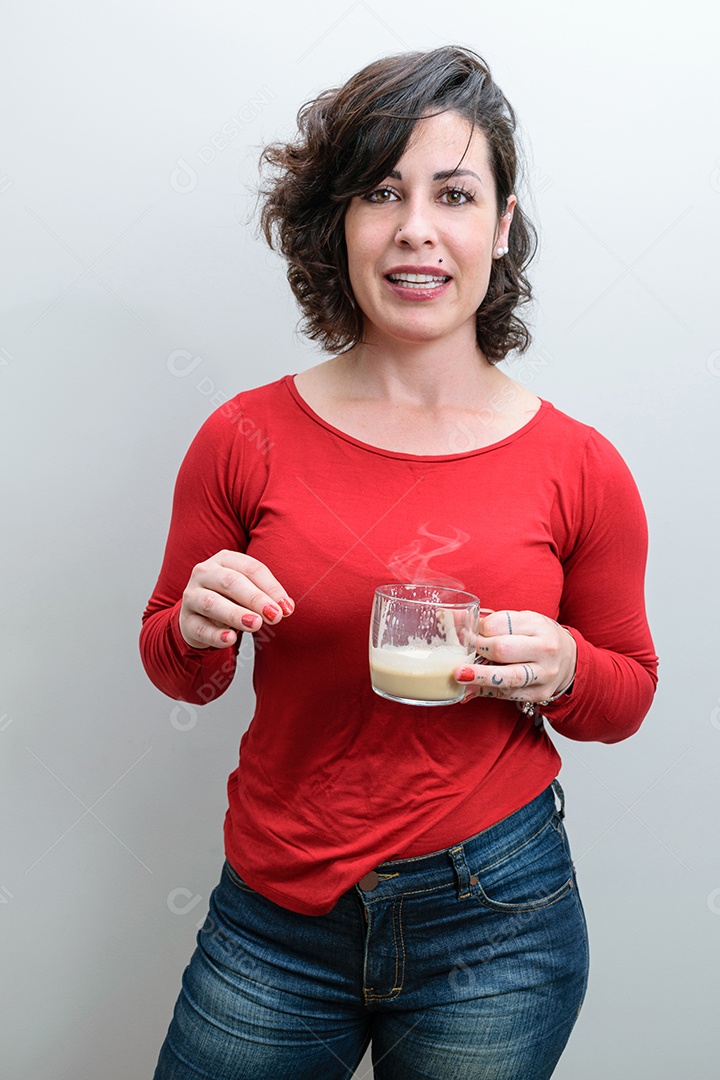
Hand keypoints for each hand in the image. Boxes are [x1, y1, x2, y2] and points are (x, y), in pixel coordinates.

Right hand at [179, 550, 293, 649]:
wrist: (199, 618)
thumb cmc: (230, 599)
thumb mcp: (248, 592)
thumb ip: (267, 596)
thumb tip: (286, 607)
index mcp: (224, 559)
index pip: (251, 568)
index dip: (271, 587)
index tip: (287, 607)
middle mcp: (204, 573)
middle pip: (231, 582)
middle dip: (255, 598)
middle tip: (275, 615)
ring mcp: (191, 596)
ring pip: (212, 603)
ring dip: (235, 614)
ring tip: (255, 624)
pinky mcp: (185, 621)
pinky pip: (200, 627)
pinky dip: (215, 635)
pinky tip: (229, 640)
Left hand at [454, 610, 576, 704]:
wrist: (568, 659)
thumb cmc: (536, 637)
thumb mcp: (519, 622)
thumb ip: (488, 621)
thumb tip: (451, 618)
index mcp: (537, 625)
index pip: (500, 624)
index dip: (478, 630)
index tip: (464, 633)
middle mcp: (545, 648)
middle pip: (502, 649)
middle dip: (477, 651)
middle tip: (460, 653)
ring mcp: (545, 673)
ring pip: (507, 677)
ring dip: (479, 677)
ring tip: (459, 675)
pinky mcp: (540, 693)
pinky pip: (508, 694)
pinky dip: (487, 691)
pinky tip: (472, 689)